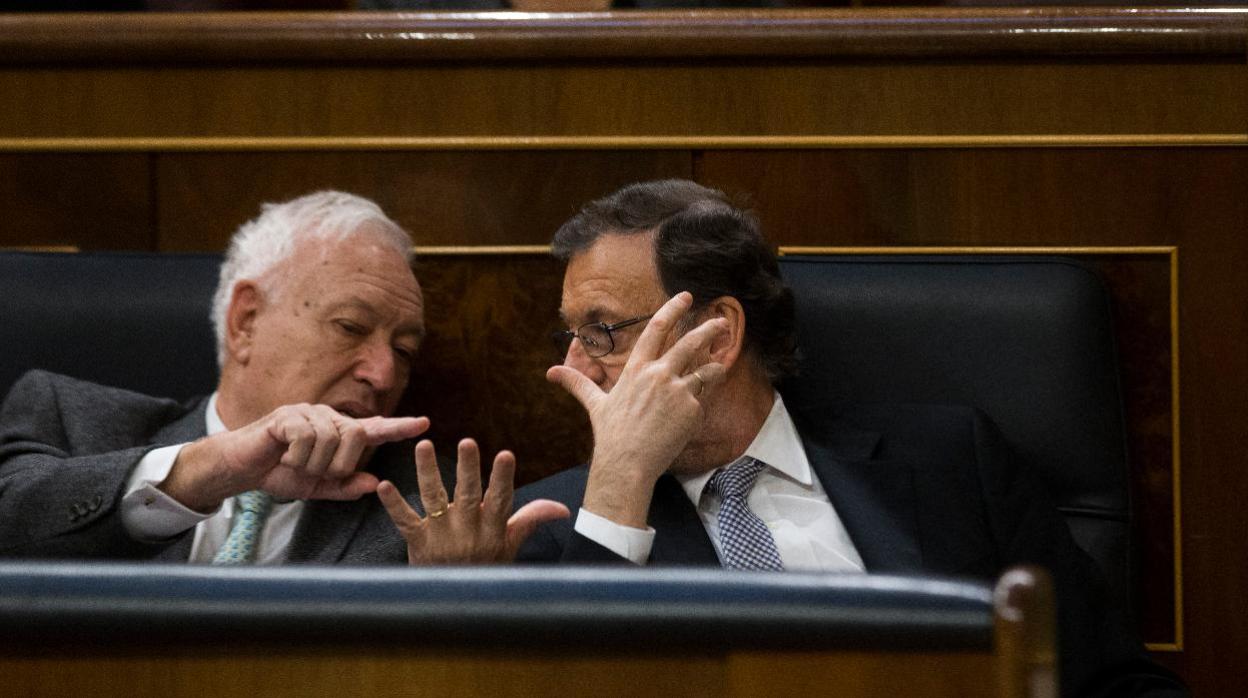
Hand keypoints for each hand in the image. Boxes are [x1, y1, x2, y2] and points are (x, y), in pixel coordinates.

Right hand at [161, 404, 429, 511]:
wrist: (241, 468)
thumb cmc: (280, 473)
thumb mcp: (317, 487)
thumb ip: (345, 486)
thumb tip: (375, 483)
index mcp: (339, 434)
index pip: (376, 429)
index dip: (400, 427)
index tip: (425, 424)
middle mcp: (329, 418)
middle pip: (357, 435)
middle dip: (341, 464)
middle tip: (319, 473)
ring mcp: (309, 413)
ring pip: (331, 440)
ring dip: (313, 463)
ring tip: (295, 464)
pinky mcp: (288, 416)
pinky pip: (306, 438)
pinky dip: (296, 456)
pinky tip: (283, 455)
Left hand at [377, 438, 569, 563]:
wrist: (453, 604)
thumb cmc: (486, 569)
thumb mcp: (511, 546)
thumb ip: (531, 520)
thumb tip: (562, 508)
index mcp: (492, 531)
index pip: (500, 500)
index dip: (502, 478)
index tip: (505, 454)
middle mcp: (467, 533)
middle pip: (467, 496)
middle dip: (468, 469)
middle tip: (467, 442)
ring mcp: (441, 537)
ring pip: (434, 500)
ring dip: (428, 472)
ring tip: (424, 447)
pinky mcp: (417, 543)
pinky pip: (405, 521)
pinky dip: (394, 504)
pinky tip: (384, 486)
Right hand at [546, 292, 726, 527]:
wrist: (628, 463)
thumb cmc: (610, 434)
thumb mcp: (594, 404)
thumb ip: (577, 383)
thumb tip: (551, 373)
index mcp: (636, 368)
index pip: (657, 328)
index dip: (673, 309)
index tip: (686, 297)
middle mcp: (659, 374)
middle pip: (690, 342)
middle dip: (709, 329)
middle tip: (721, 322)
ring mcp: (678, 391)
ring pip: (706, 371)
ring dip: (715, 367)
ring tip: (720, 366)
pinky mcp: (692, 410)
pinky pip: (703, 400)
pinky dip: (701, 403)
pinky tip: (692, 414)